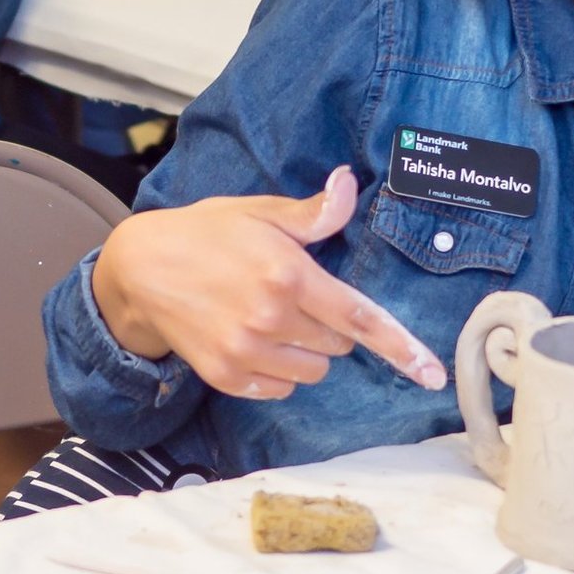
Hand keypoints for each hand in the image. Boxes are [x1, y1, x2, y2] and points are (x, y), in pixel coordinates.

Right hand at [92, 163, 447, 398]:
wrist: (141, 270)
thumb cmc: (206, 234)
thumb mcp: (260, 213)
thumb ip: (313, 213)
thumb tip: (349, 185)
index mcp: (288, 275)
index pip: (359, 318)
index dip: (401, 347)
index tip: (432, 372)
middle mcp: (270, 319)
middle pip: (339, 345)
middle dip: (331, 324)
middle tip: (296, 297)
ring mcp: (246, 352)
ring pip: (313, 372)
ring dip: (308, 352)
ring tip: (274, 318)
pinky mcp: (227, 377)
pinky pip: (280, 388)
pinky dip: (278, 371)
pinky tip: (254, 340)